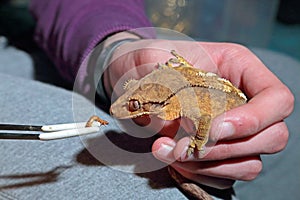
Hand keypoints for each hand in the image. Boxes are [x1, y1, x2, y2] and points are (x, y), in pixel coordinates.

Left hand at [104, 34, 293, 188]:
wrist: (136, 74)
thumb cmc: (148, 60)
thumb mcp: (152, 57)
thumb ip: (164, 83)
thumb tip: (177, 124)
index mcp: (239, 68)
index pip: (276, 98)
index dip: (254, 119)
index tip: (212, 129)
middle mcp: (243, 101)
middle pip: (271, 137)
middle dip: (225, 149)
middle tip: (182, 147)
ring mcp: (233, 130)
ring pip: (249, 163)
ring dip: (208, 166)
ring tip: (167, 152)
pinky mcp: (217, 150)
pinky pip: (224, 176)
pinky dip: (199, 174)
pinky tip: (171, 160)